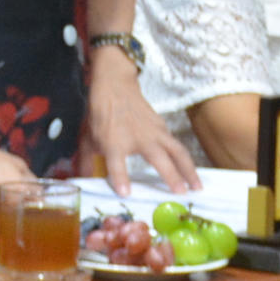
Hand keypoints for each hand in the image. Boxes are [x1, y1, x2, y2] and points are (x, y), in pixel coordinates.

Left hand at [88, 48, 199, 194]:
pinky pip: (176, 145)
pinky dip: (185, 160)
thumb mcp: (87, 139)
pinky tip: (190, 172)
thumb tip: (82, 180)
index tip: (126, 194)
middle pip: (159, 159)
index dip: (120, 178)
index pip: (116, 164)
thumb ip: (86, 162)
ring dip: (189, 170)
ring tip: (197, 187)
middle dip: (171, 177)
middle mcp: (138, 138)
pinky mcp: (162, 128)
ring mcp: (154, 132)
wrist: (115, 86)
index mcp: (115, 142)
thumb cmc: (101, 115)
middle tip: (181, 194)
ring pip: (177, 151)